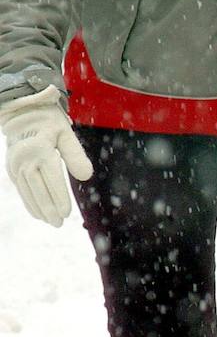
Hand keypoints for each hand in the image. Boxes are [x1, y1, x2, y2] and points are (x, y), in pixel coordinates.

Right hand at [0, 86, 92, 226]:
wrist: (23, 112)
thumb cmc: (50, 123)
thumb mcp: (66, 134)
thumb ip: (76, 155)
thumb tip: (86, 176)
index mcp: (39, 149)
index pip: (51, 179)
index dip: (59, 198)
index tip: (67, 213)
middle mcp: (24, 157)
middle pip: (37, 188)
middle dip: (48, 208)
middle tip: (59, 224)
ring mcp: (15, 163)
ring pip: (27, 191)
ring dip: (38, 208)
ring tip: (50, 222)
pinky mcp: (11, 167)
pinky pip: (20, 188)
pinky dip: (28, 201)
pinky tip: (37, 214)